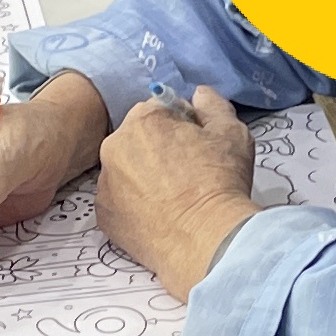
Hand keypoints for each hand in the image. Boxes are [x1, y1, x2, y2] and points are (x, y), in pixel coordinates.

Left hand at [96, 86, 262, 298]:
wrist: (206, 240)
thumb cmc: (220, 184)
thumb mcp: (231, 133)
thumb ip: (213, 105)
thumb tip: (199, 95)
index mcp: (143, 120)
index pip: (161, 109)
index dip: (183, 125)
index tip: (197, 146)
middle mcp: (114, 146)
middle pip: (138, 138)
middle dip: (159, 149)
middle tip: (188, 173)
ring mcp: (105, 183)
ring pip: (126, 169)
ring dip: (144, 175)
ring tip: (173, 197)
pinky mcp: (104, 215)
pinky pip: (119, 199)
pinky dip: (134, 204)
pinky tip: (158, 214)